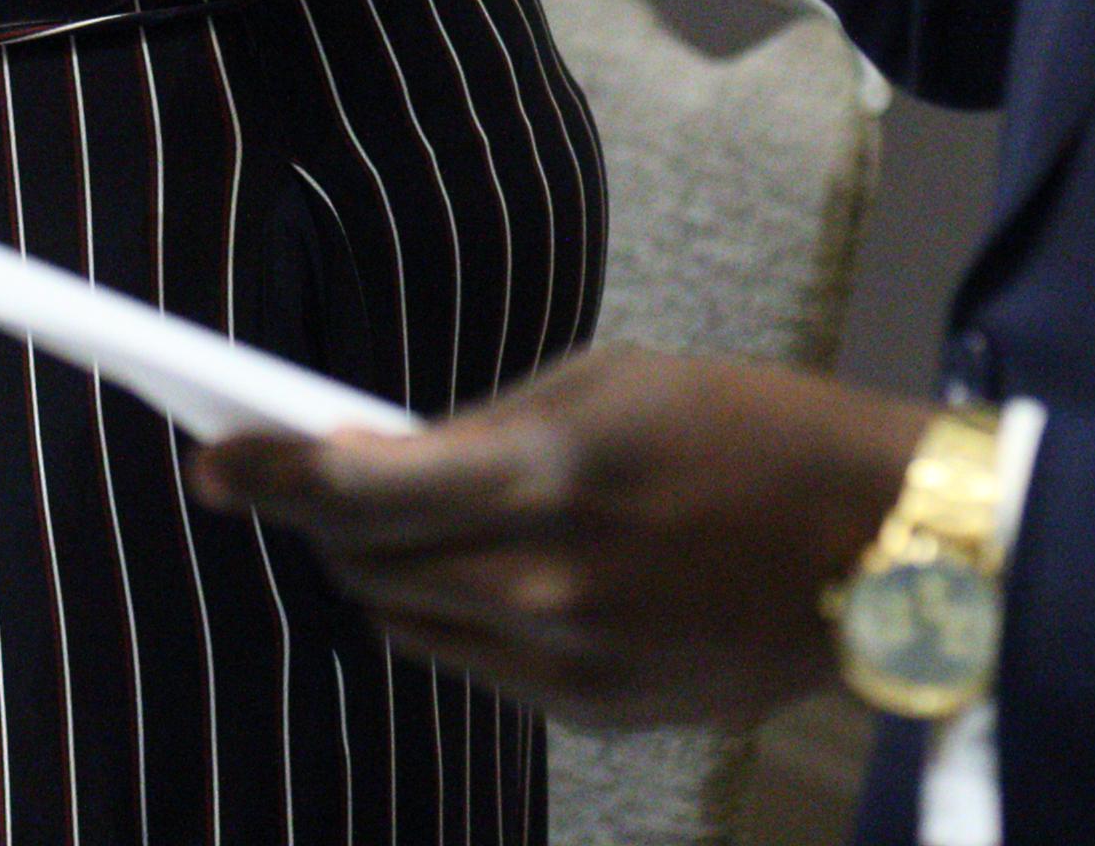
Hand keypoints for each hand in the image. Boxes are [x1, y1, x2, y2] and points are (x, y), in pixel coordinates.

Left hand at [198, 349, 928, 728]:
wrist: (884, 548)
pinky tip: (496, 574)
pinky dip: (459, 617)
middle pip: (366, 567)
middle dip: (326, 523)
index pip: (355, 492)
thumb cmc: (747, 431)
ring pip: (410, 623)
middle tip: (315, 481)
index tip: (210, 462)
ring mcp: (568, 661)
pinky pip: (478, 665)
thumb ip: (481, 430)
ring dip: (386, 572)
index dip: (266, 477)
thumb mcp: (607, 384)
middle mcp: (541, 583)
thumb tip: (376, 458)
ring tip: (404, 524)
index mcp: (541, 477)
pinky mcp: (596, 711)